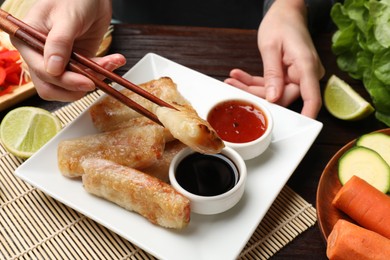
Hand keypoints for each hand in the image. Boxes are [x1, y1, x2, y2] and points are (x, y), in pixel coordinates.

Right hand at [11, 0, 125, 100]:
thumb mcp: (67, 18)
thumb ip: (59, 42)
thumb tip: (52, 69)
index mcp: (27, 42)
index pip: (41, 72)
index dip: (64, 81)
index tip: (86, 82)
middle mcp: (39, 55)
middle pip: (51, 87)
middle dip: (76, 87)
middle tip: (96, 80)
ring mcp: (57, 61)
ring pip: (69, 87)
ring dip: (92, 79)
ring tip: (111, 63)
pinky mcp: (75, 63)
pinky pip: (85, 76)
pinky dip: (100, 72)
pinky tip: (114, 61)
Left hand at [225, 0, 324, 117]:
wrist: (286, 11)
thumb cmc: (281, 23)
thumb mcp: (271, 47)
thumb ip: (272, 74)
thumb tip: (273, 98)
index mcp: (306, 66)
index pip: (312, 97)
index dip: (307, 114)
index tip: (300, 127)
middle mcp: (306, 73)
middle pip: (283, 96)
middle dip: (257, 94)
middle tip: (234, 87)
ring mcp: (298, 74)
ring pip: (274, 92)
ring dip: (251, 87)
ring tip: (231, 79)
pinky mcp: (289, 74)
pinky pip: (272, 84)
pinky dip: (255, 82)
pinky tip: (238, 76)